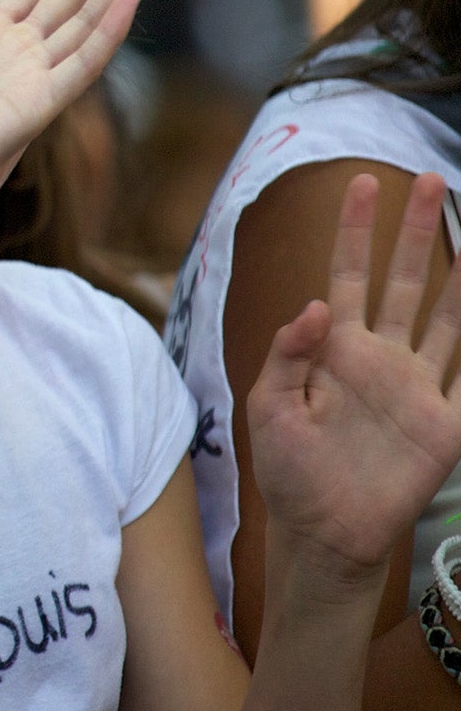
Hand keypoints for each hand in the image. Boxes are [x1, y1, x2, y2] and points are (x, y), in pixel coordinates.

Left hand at [248, 172, 460, 583]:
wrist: (322, 530)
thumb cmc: (288, 470)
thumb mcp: (269, 408)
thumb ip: (286, 354)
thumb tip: (315, 304)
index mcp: (334, 350)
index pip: (347, 276)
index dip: (355, 233)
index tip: (362, 184)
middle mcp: (380, 358)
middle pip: (402, 281)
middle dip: (414, 232)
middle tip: (428, 180)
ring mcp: (418, 386)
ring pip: (446, 316)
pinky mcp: (445, 423)